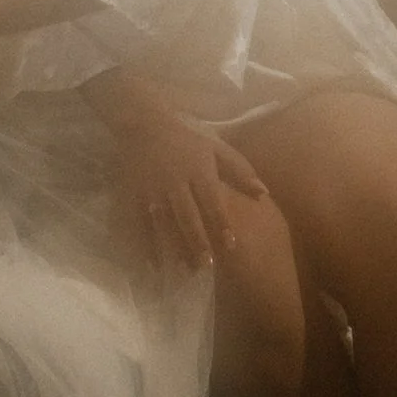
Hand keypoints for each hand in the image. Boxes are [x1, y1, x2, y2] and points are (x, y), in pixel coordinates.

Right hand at [95, 82, 265, 273]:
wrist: (144, 126)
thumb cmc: (187, 141)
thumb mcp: (216, 148)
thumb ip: (240, 170)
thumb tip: (264, 193)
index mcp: (198, 170)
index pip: (212, 200)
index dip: (221, 223)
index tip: (231, 244)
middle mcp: (176, 182)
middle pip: (187, 215)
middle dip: (196, 240)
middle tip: (206, 265)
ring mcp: (152, 190)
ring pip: (164, 223)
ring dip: (173, 247)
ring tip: (184, 270)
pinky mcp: (132, 196)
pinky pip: (138, 224)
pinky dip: (145, 245)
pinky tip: (153, 264)